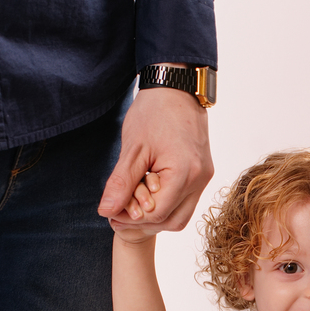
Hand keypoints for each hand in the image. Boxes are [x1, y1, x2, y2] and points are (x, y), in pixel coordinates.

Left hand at [97, 86, 213, 232]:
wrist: (177, 88)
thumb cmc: (154, 113)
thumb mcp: (132, 149)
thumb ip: (121, 184)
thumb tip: (106, 212)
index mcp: (185, 173)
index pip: (156, 213)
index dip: (130, 217)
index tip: (112, 211)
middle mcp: (200, 179)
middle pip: (172, 221)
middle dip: (144, 221)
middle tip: (120, 212)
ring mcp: (204, 177)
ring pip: (181, 215)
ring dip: (156, 215)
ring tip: (132, 203)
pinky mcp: (203, 173)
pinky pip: (186, 201)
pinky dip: (167, 203)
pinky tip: (148, 193)